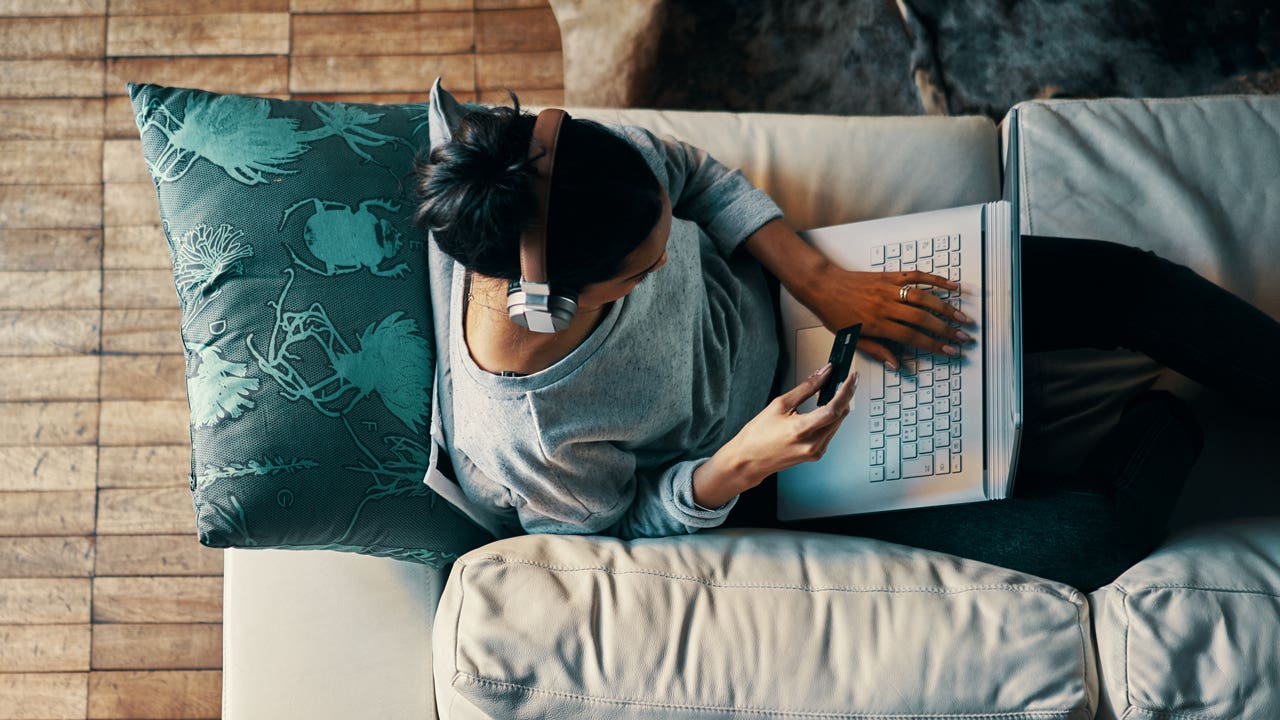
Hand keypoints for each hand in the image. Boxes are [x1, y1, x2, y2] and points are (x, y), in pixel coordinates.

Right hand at [698, 363, 856, 502]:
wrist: (749, 460)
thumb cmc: (758, 434)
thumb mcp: (779, 405)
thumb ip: (806, 388)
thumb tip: (823, 374)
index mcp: (801, 430)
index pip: (834, 409)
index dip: (846, 391)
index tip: (851, 378)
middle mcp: (812, 444)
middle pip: (840, 415)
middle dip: (845, 396)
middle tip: (843, 379)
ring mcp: (816, 452)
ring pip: (837, 423)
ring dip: (838, 406)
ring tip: (831, 392)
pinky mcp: (816, 455)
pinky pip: (830, 432)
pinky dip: (830, 418)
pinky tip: (822, 409)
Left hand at [799, 265, 973, 369]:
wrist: (822, 285)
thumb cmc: (834, 312)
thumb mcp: (851, 338)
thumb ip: (876, 350)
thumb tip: (896, 365)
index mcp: (877, 324)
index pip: (912, 337)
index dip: (933, 345)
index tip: (950, 351)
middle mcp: (886, 306)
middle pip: (922, 319)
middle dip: (946, 330)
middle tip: (963, 337)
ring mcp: (889, 289)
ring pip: (923, 298)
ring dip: (945, 308)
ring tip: (961, 318)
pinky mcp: (889, 276)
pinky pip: (916, 276)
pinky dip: (935, 280)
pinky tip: (950, 285)